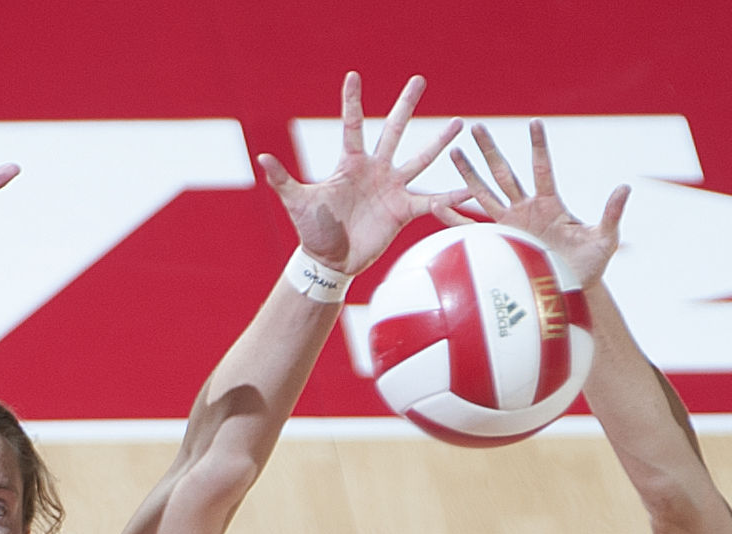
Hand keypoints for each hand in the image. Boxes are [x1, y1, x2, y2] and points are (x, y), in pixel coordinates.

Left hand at [257, 72, 465, 274]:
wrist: (331, 261)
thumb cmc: (313, 230)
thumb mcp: (297, 203)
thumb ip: (283, 179)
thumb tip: (261, 157)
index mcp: (349, 163)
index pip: (352, 125)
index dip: (352, 101)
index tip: (353, 74)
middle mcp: (374, 170)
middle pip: (393, 131)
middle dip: (406, 105)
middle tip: (419, 80)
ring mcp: (391, 189)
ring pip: (420, 160)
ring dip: (439, 143)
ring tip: (459, 124)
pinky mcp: (403, 211)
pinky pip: (431, 201)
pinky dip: (450, 197)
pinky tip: (470, 188)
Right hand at [435, 119, 628, 287]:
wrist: (570, 292)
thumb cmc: (589, 265)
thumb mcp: (604, 238)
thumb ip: (612, 214)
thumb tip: (624, 187)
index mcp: (549, 204)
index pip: (542, 168)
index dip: (538, 147)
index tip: (534, 123)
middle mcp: (525, 209)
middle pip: (504, 173)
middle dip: (490, 150)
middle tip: (476, 126)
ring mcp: (509, 225)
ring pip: (484, 193)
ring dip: (469, 174)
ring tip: (454, 152)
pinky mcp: (498, 242)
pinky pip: (471, 228)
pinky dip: (454, 217)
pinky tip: (435, 204)